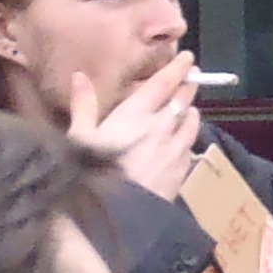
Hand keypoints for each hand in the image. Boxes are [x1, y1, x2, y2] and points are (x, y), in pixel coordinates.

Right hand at [70, 52, 205, 201]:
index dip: (177, 68)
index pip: (164, 83)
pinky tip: (186, 140)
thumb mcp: (80, 138)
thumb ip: (83, 105)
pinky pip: (191, 146)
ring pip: (192, 122)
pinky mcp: (182, 170)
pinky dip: (190, 137)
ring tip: (189, 108)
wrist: (119, 215)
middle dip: (188, 86)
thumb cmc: (94, 172)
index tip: (188, 57)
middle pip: (183, 99)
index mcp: (137, 113)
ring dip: (191, 111)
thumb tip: (80, 75)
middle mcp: (162, 126)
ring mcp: (176, 149)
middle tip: (192, 77)